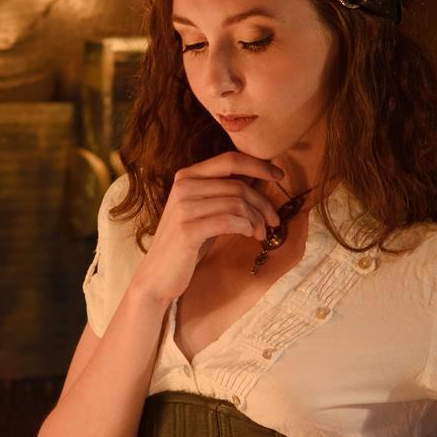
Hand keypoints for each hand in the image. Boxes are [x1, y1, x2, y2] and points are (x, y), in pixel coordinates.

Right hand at [132, 152, 286, 305]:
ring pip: (237, 203)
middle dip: (263, 204)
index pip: (230, 160)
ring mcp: (183, 207)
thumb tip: (258, 175)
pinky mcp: (187, 230)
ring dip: (256, 220)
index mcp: (187, 176)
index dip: (258, 166)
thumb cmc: (187, 243)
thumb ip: (224, 192)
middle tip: (273, 222)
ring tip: (260, 234)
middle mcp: (183, 186)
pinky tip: (248, 235)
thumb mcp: (204, 211)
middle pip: (238, 186)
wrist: (157, 275)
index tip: (279, 176)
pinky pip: (228, 221)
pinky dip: (245, 227)